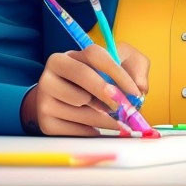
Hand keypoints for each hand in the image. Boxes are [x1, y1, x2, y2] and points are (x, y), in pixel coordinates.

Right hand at [21, 42, 148, 135]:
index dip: (117, 72)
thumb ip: (135, 69)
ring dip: (104, 116)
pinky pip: (76, 129)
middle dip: (109, 92)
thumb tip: (141, 87)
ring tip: (114, 119)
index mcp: (66, 57)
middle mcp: (49, 74)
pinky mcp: (46, 123)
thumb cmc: (91, 85)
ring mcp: (45, 99)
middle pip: (84, 75)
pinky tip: (96, 128)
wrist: (59, 107)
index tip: (135, 92)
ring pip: (81, 106)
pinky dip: (92, 131)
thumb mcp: (114, 70)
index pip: (94, 54)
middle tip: (125, 107)